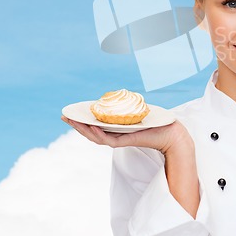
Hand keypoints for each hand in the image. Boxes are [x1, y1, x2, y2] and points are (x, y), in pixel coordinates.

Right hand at [61, 116, 192, 154]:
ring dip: (83, 130)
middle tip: (64, 117)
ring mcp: (120, 140)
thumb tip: (119, 94)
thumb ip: (127, 106)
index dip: (81, 122)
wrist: (171, 133)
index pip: (94, 127)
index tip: (68, 115)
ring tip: (73, 122)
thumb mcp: (137, 111)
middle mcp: (116, 136)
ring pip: (96, 137)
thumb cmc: (157, 122)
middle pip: (91, 132)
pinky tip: (91, 126)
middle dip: (76, 125)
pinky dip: (99, 133)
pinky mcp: (126, 141)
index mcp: (116, 130)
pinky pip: (109, 139)